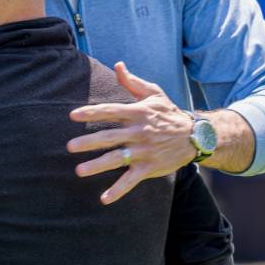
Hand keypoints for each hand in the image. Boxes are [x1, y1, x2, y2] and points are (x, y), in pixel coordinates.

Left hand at [67, 62, 196, 204]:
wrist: (195, 136)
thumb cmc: (168, 113)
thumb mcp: (153, 93)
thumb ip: (132, 81)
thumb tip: (117, 65)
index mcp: (138, 113)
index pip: (110, 111)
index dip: (91, 113)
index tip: (72, 115)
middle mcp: (139, 132)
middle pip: (110, 137)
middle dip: (89, 142)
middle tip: (70, 146)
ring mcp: (144, 151)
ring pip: (117, 159)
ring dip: (98, 166)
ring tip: (79, 171)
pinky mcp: (149, 167)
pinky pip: (131, 180)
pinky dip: (118, 190)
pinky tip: (104, 199)